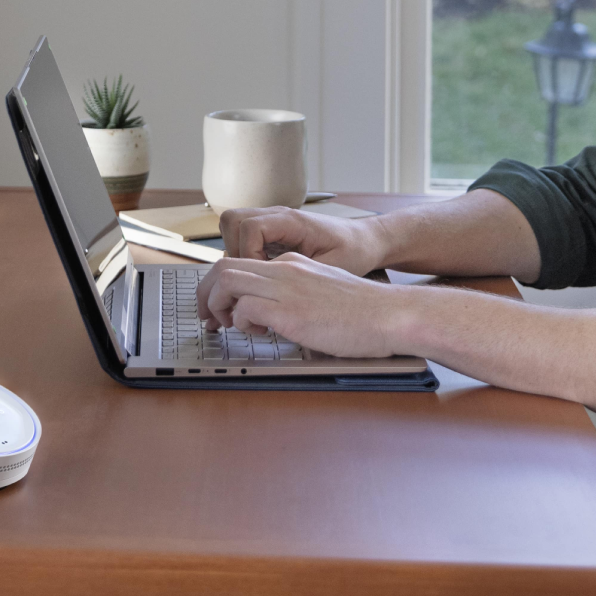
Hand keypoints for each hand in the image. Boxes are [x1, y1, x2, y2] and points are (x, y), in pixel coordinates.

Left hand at [195, 252, 411, 357]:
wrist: (389, 314)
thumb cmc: (363, 311)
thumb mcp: (323, 292)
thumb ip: (297, 297)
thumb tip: (275, 318)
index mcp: (293, 263)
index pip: (242, 262)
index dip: (222, 286)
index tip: (221, 308)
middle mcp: (285, 268)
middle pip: (223, 266)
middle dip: (206, 293)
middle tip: (209, 318)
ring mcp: (286, 287)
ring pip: (226, 280)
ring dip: (216, 305)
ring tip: (226, 325)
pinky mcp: (290, 311)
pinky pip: (244, 308)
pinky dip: (240, 322)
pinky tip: (257, 333)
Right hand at [218, 206, 387, 276]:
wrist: (366, 240)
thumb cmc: (354, 251)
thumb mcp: (332, 265)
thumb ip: (298, 272)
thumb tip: (268, 282)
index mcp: (292, 221)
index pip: (249, 227)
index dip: (246, 254)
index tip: (259, 277)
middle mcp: (278, 217)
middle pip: (232, 221)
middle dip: (232, 252)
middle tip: (247, 279)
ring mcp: (274, 223)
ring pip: (234, 228)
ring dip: (235, 255)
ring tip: (249, 280)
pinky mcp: (273, 233)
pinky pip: (245, 238)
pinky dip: (244, 256)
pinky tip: (258, 278)